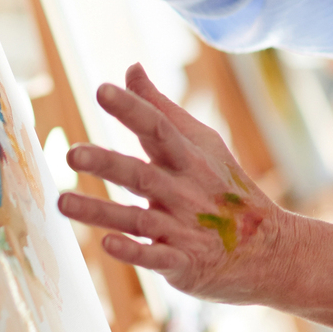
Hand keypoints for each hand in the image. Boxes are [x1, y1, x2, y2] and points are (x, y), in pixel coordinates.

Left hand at [56, 64, 300, 303]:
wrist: (269, 248)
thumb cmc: (225, 188)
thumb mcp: (202, 143)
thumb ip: (160, 108)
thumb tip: (131, 68)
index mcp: (189, 159)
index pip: (157, 128)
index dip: (130, 108)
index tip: (103, 90)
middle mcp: (184, 192)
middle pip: (141, 174)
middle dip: (106, 163)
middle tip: (71, 152)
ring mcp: (184, 228)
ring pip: (137, 219)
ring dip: (100, 212)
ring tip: (62, 202)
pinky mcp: (183, 263)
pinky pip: (155, 258)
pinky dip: (133, 252)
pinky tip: (106, 245)